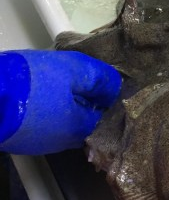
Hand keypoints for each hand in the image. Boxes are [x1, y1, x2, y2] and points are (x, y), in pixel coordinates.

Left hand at [0, 50, 120, 154]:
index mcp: (82, 66)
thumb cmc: (33, 111)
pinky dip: (49, 112)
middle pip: (88, 88)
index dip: (119, 107)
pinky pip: (45, 97)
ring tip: (69, 137)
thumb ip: (94, 127)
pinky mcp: (19, 82)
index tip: (117, 128)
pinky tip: (44, 129)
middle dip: (93, 112)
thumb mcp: (73, 126)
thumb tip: (103, 128)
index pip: (114, 83)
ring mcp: (38, 71)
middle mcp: (62, 63)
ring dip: (70, 114)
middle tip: (94, 137)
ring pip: (66, 94)